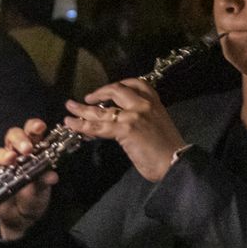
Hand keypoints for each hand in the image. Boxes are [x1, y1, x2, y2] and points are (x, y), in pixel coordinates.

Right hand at [0, 118, 55, 241]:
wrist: (21, 218)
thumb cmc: (34, 198)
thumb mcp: (41, 190)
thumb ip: (44, 182)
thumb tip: (52, 176)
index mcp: (33, 152)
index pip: (32, 133)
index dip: (34, 127)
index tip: (40, 128)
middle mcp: (16, 155)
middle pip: (13, 138)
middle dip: (19, 140)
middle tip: (26, 149)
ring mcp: (1, 165)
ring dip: (3, 154)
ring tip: (10, 160)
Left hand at [65, 78, 186, 183]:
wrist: (176, 163)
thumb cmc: (169, 151)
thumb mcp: (158, 127)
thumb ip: (143, 120)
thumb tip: (124, 125)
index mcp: (155, 103)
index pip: (136, 84)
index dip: (118, 86)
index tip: (107, 91)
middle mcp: (144, 104)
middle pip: (116, 90)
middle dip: (99, 93)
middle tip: (87, 98)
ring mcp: (133, 115)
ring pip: (102, 110)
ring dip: (83, 109)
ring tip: (70, 108)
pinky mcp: (125, 129)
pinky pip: (99, 126)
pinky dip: (82, 125)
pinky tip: (72, 124)